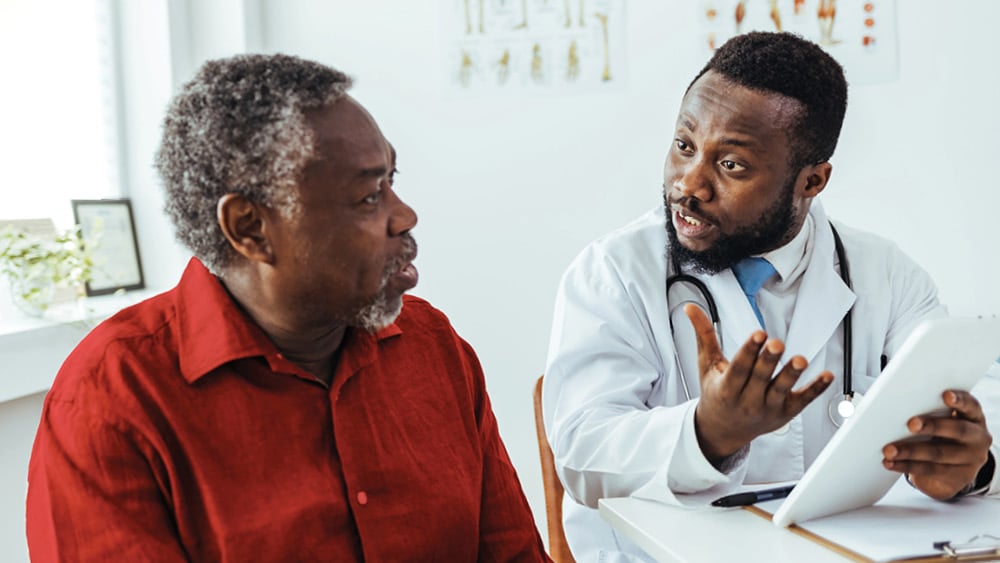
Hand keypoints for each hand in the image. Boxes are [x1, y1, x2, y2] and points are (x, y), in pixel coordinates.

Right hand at [686, 304, 833, 463]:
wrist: (724, 430)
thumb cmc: (716, 393)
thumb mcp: (707, 366)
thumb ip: (704, 336)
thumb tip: (691, 308)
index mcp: (726, 389)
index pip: (738, 368)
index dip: (749, 351)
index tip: (758, 334)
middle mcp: (747, 401)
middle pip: (760, 378)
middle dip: (769, 360)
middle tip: (777, 343)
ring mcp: (768, 408)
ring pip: (781, 390)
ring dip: (791, 375)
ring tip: (800, 360)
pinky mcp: (786, 413)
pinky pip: (803, 401)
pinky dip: (816, 389)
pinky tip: (827, 376)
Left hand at [882, 390, 992, 499]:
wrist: (954, 469)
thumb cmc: (942, 434)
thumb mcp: (945, 420)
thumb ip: (931, 410)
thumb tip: (897, 403)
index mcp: (974, 417)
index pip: (971, 406)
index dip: (960, 400)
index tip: (945, 395)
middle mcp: (978, 438)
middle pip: (958, 430)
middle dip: (933, 426)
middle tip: (911, 424)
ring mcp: (971, 460)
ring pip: (939, 454)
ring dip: (911, 451)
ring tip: (890, 450)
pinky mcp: (959, 478)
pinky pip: (930, 471)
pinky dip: (906, 465)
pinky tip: (890, 462)